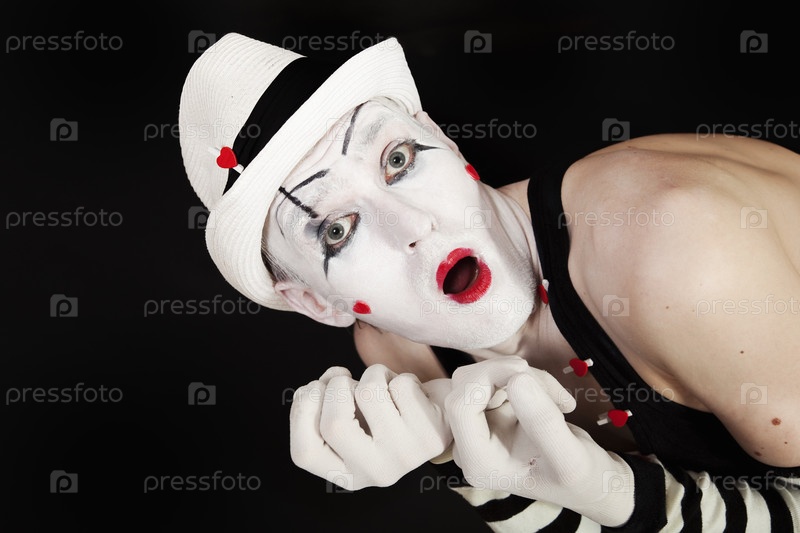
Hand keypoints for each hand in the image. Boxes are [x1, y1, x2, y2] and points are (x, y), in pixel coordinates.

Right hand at [290, 364, 451, 490]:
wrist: (437, 416)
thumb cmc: (385, 412)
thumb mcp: (348, 415)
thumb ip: (323, 404)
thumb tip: (325, 384)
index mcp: (346, 475)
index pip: (304, 452)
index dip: (301, 411)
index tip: (315, 388)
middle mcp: (374, 474)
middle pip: (334, 423)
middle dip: (335, 385)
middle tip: (347, 380)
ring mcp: (404, 458)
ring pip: (368, 393)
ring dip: (370, 374)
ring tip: (382, 385)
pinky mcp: (430, 437)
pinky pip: (400, 386)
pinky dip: (399, 376)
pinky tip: (408, 391)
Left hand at [445, 356, 633, 526]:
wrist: (591, 479)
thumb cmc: (582, 478)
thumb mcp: (571, 457)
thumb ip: (543, 423)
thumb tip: (517, 379)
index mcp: (479, 463)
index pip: (459, 407)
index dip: (488, 378)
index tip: (526, 371)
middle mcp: (470, 445)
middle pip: (466, 385)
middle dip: (509, 374)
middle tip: (553, 388)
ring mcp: (478, 426)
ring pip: (483, 376)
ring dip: (524, 375)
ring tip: (559, 398)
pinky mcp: (491, 411)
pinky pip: (498, 377)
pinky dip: (528, 377)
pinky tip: (553, 397)